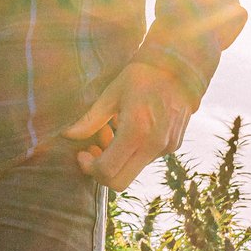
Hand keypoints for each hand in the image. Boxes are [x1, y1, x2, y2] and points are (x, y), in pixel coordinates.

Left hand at [59, 61, 194, 192]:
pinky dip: (132, 151)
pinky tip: (128, 129)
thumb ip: (90, 119)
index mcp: (136, 132)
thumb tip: (68, 134)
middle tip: (93, 152)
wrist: (181, 68)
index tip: (82, 154)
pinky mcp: (173, 145)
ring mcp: (166, 148)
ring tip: (111, 131)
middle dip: (101, 172)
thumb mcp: (112, 93)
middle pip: (120, 183)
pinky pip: (146, 159)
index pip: (107, 171)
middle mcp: (154, 145)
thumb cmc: (143, 76)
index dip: (89, 168)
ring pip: (133, 171)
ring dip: (117, 159)